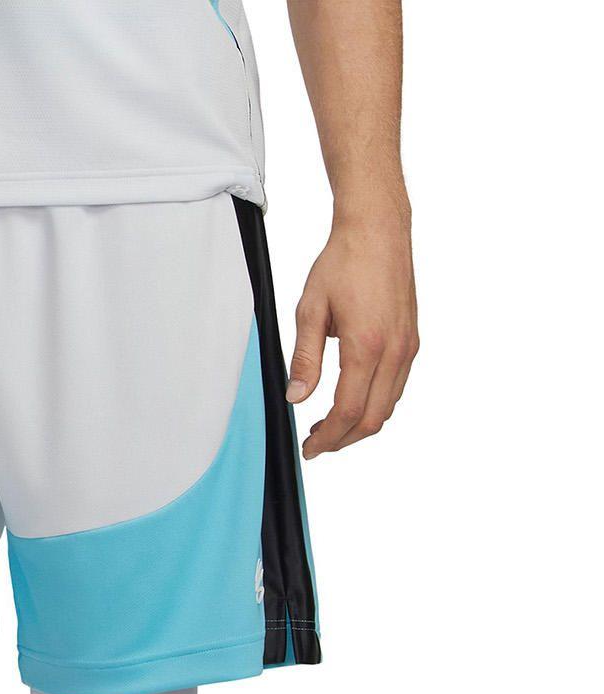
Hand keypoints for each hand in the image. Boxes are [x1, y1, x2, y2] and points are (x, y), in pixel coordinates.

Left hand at [287, 210, 418, 458]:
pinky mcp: (412, 342)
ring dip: (360, 425)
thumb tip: (297, 397)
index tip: (309, 448)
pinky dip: (375, 405)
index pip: (347, 411)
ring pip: (388, 407)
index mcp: (367, 346)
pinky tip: (353, 401)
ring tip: (329, 427)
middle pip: (372, 419)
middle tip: (317, 443)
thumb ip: (304, 358)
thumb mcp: (310, 310)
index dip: (327, 438)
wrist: (378, 229)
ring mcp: (408, 347)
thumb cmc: (344, 262)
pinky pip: (396, 388)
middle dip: (343, 440)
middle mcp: (394, 351)